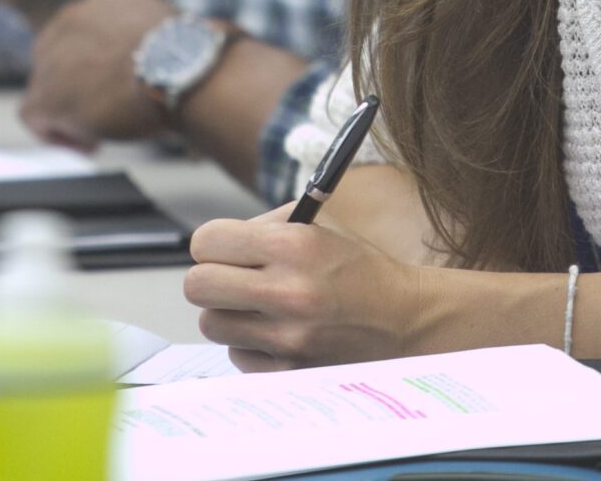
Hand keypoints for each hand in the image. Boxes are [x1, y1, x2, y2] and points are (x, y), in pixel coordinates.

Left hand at [19, 0, 180, 148]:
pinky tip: (90, 143)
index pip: (87, 32)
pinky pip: (34, 116)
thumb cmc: (191, 57)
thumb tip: (163, 62)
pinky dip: (57, 134)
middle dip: (80, 84)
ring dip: (72, 110)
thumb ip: (150, 41)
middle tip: (106, 110)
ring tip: (103, 131)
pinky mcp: (47, 94)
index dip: (99, 63)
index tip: (117, 84)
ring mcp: (54, 55)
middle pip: (61, 56)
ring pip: (48, 86)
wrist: (183, 69)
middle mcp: (72, 17)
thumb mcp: (170, 33)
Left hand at [184, 206, 434, 370]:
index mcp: (292, 246)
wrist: (404, 319)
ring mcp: (287, 338)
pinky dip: (250, 344)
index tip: (221, 249)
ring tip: (259, 307)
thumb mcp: (318, 228)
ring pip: (211, 324)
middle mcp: (287, 292)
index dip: (211, 244)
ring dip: (228, 314)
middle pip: (196, 285)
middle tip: (230, 279)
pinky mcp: (289, 372)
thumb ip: (263, 229)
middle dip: (210, 278)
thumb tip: (212, 245)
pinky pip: (237, 355)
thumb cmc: (357, 269)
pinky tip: (278, 333)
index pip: (207, 241)